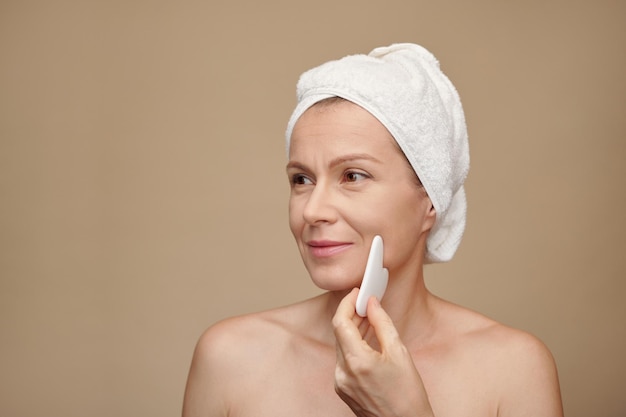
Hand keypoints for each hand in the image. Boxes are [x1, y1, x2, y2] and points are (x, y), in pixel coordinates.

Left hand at [332, 288, 433, 416]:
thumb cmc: (409, 396)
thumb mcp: (400, 353)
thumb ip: (382, 323)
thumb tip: (372, 303)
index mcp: (357, 362)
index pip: (340, 322)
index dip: (347, 303)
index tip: (357, 292)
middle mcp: (343, 373)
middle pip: (339, 333)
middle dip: (351, 314)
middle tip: (366, 302)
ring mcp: (340, 382)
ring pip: (341, 346)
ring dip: (353, 329)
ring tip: (369, 318)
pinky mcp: (342, 389)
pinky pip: (343, 359)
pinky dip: (353, 346)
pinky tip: (367, 340)